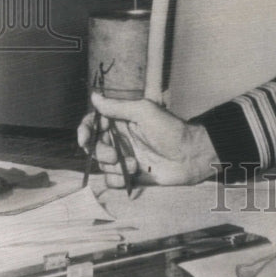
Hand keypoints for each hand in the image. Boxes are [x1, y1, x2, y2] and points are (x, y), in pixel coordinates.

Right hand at [77, 92, 218, 186]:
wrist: (190, 156)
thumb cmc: (171, 129)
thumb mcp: (144, 112)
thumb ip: (117, 107)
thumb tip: (94, 97)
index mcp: (122, 120)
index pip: (94, 123)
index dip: (85, 130)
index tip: (84, 139)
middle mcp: (121, 138)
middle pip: (94, 146)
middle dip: (100, 152)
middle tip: (115, 156)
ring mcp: (125, 156)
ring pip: (102, 164)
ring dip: (114, 167)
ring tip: (135, 164)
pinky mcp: (130, 174)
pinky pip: (111, 179)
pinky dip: (117, 180)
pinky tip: (131, 176)